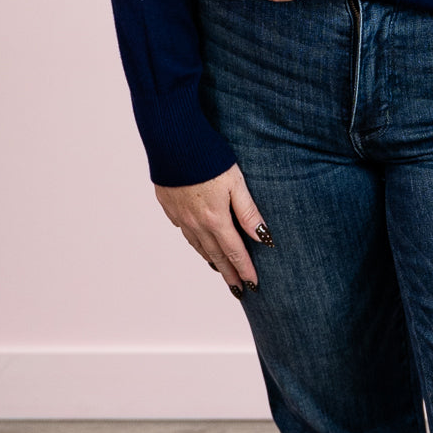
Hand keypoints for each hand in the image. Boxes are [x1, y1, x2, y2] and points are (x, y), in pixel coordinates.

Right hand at [155, 163, 270, 298]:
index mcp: (215, 219)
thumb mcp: (236, 182)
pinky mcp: (170, 207)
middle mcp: (196, 223)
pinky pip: (185, 232)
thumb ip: (248, 211)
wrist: (172, 142)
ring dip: (211, 260)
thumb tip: (263, 238)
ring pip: (198, 246)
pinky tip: (198, 243)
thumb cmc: (209, 158)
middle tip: (239, 290)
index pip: (234, 251)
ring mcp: (180, 217)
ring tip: (221, 270)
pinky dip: (195, 243)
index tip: (253, 285)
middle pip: (215, 255)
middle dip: (229, 273)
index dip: (245, 269)